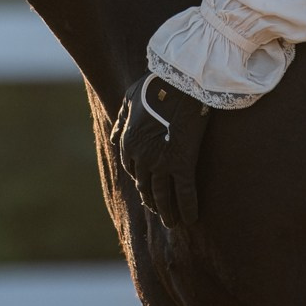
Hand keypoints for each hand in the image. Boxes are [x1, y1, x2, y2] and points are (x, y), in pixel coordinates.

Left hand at [112, 72, 209, 229]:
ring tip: (173, 223)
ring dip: (168, 212)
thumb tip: (113, 137)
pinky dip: (188, 208)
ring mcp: (162, 163)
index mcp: (128, 143)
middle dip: (153, 203)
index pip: (132, 170)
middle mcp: (142, 157)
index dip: (142, 181)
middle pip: (146, 187)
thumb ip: (121, 120)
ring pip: (163, 196)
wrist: (181, 81)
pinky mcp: (183, 164)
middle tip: (161, 213)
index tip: (148, 188)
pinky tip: (192, 219)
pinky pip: (185, 193)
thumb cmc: (156, 85)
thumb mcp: (130, 99)